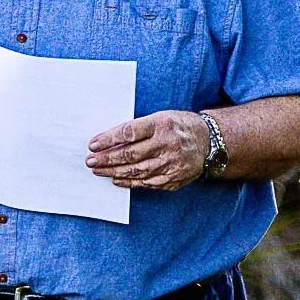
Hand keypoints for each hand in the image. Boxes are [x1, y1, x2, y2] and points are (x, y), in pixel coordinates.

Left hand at [86, 110, 206, 189]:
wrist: (209, 141)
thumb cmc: (178, 126)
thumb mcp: (161, 117)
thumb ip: (138, 128)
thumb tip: (109, 140)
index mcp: (162, 124)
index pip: (129, 132)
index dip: (108, 139)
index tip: (92, 144)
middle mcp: (168, 144)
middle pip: (130, 154)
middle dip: (106, 159)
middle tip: (90, 161)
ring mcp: (172, 164)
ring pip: (136, 171)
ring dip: (113, 172)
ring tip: (98, 170)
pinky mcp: (174, 178)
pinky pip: (147, 182)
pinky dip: (129, 182)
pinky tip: (116, 179)